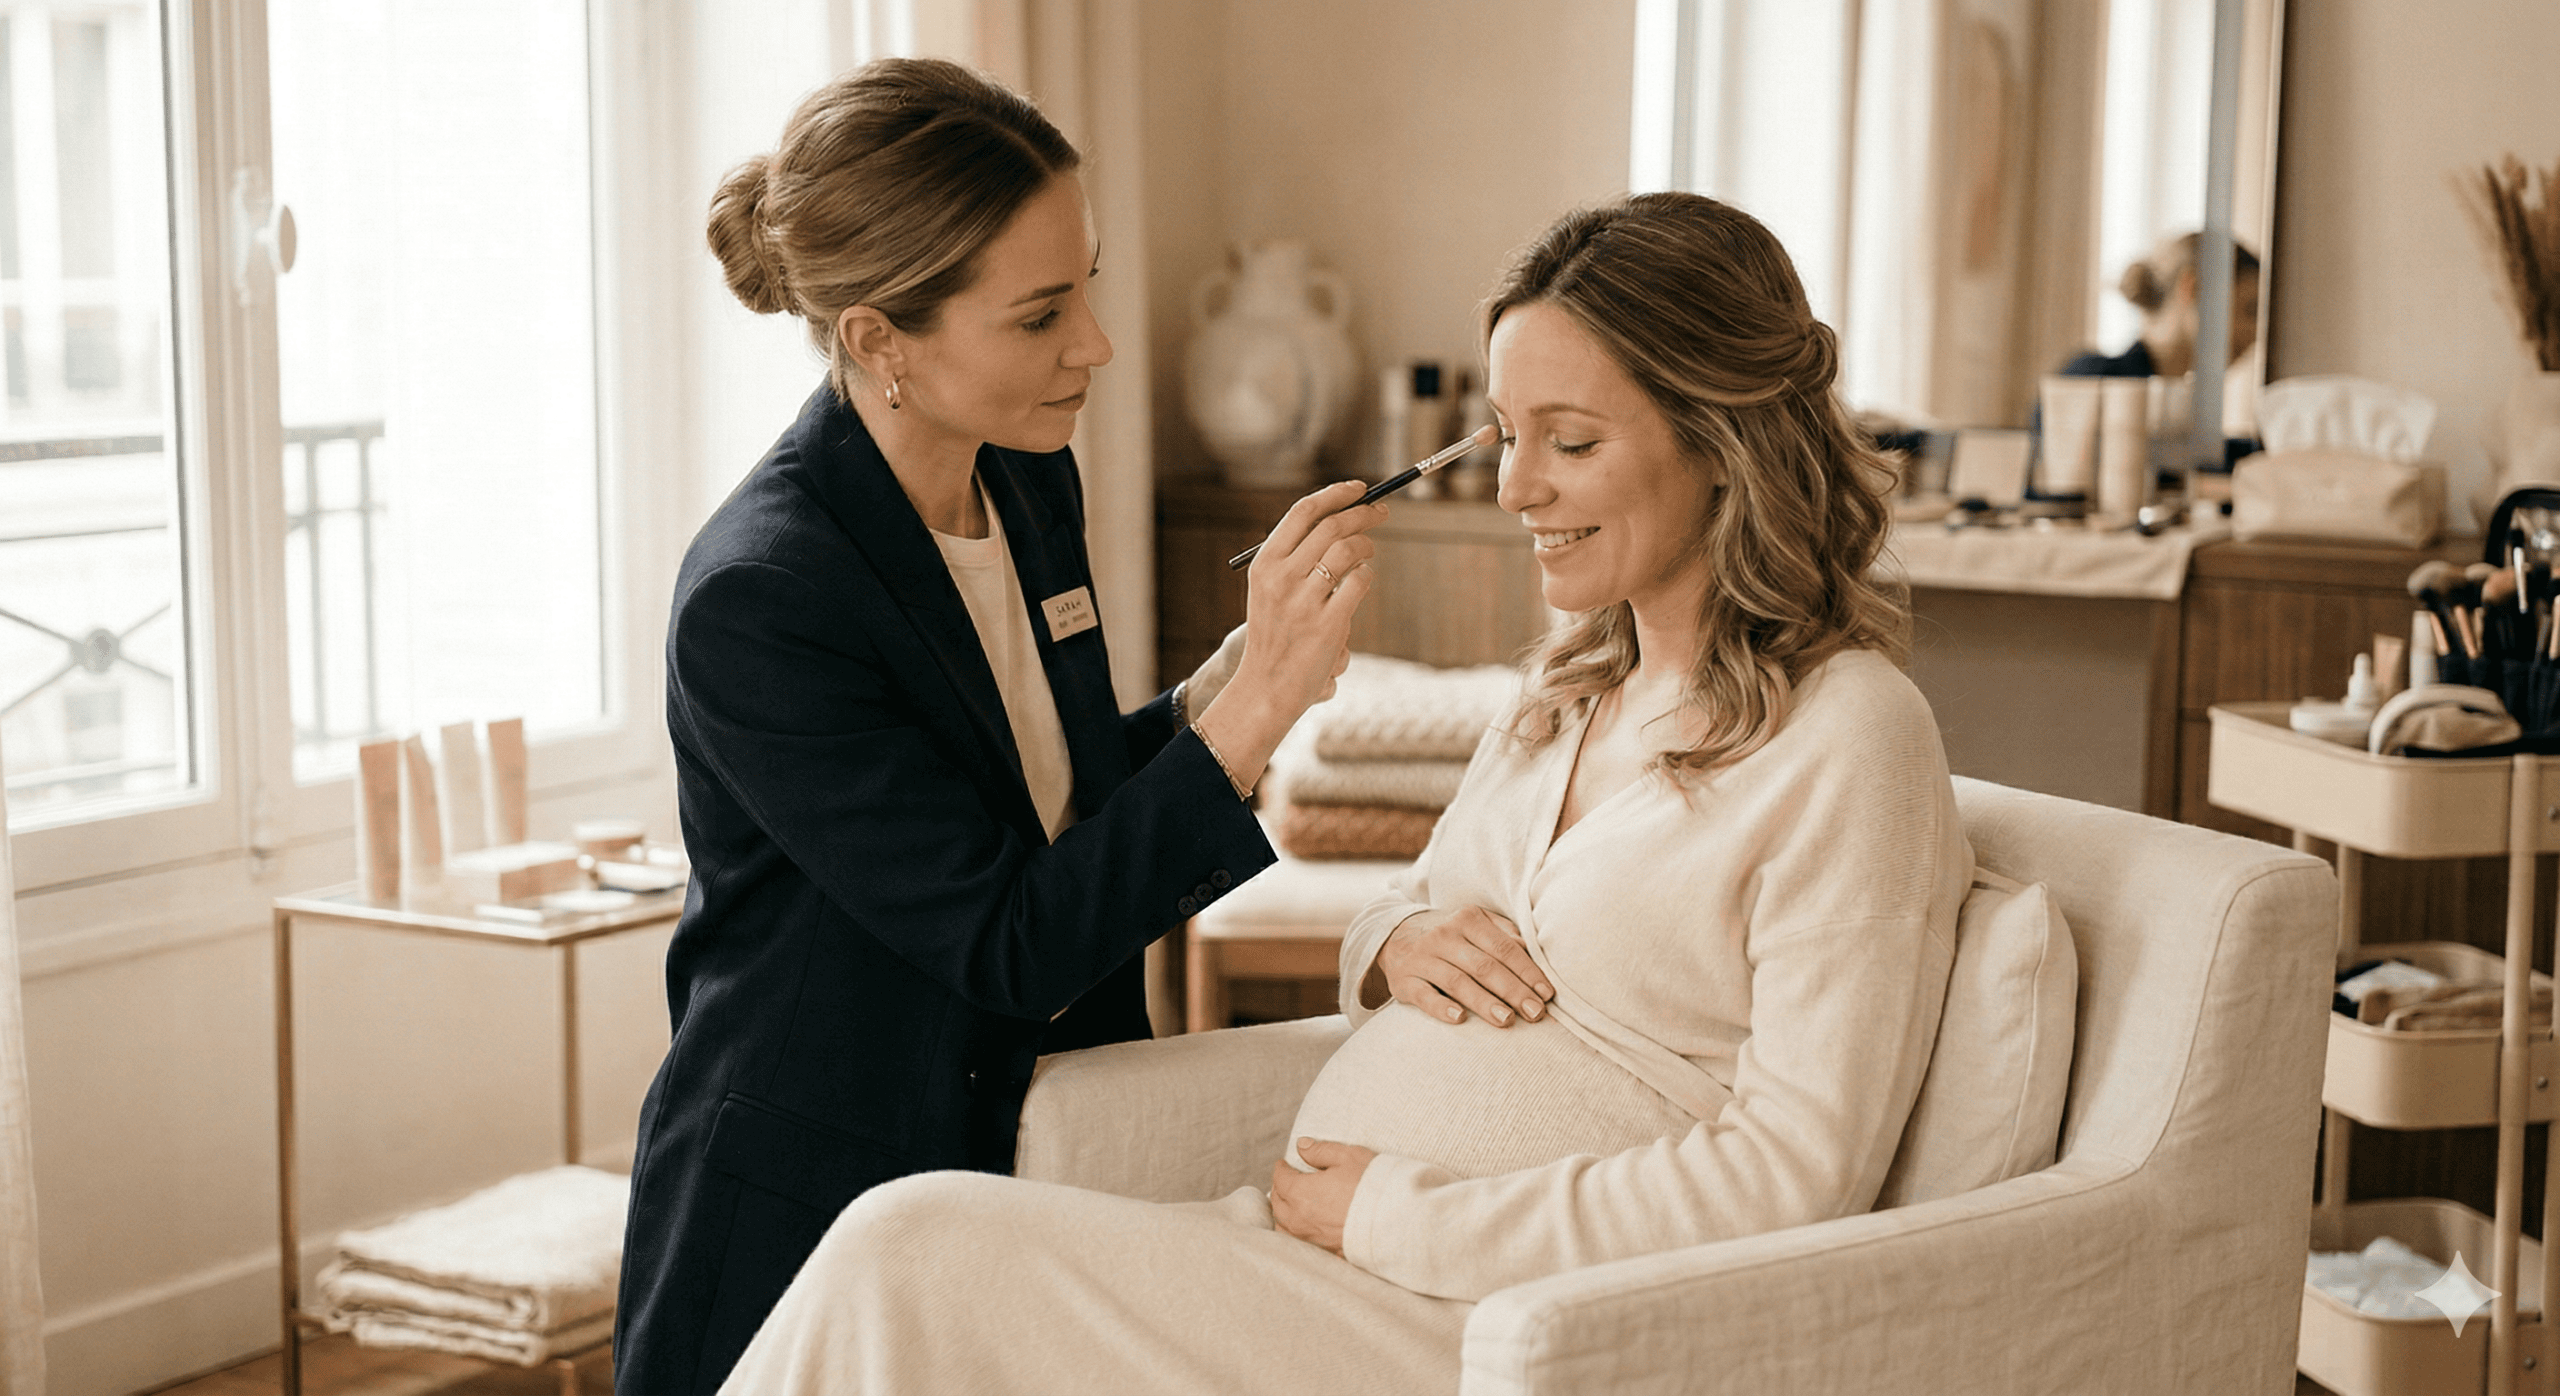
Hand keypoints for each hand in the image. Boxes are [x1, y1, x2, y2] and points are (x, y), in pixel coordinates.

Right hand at [1192, 481, 1385, 789]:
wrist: (1265, 688)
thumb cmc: (1274, 636)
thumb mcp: (1271, 591)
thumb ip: (1297, 557)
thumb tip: (1343, 521)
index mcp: (1265, 563)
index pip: (1303, 512)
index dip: (1335, 494)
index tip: (1359, 488)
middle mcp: (1281, 577)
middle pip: (1332, 526)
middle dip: (1363, 513)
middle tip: (1381, 512)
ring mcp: (1304, 600)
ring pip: (1349, 551)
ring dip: (1367, 545)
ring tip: (1368, 551)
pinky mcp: (1327, 623)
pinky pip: (1360, 582)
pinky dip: (1367, 576)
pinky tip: (1363, 581)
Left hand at [1271, 1138, 1374, 1254]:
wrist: (1394, 1222)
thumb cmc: (1372, 1186)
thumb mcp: (1348, 1157)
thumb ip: (1321, 1151)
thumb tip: (1301, 1146)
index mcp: (1302, 1192)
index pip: (1281, 1179)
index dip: (1281, 1168)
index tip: (1284, 1164)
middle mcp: (1301, 1218)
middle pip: (1278, 1202)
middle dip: (1279, 1188)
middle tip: (1285, 1180)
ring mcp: (1311, 1237)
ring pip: (1284, 1225)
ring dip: (1283, 1212)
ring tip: (1289, 1203)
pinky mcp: (1324, 1250)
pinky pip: (1298, 1240)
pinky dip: (1294, 1230)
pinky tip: (1302, 1226)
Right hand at [1365, 905, 1552, 1027]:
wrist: (1394, 933)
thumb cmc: (1450, 934)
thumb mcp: (1476, 923)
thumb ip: (1504, 935)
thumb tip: (1533, 954)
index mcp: (1468, 920)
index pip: (1504, 948)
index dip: (1527, 972)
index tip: (1547, 994)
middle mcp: (1444, 936)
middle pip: (1484, 966)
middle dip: (1513, 991)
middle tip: (1535, 1013)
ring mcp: (1422, 958)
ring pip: (1457, 982)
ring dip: (1484, 1002)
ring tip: (1507, 1020)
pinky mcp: (1404, 980)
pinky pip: (1423, 995)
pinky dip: (1441, 1008)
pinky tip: (1460, 1019)